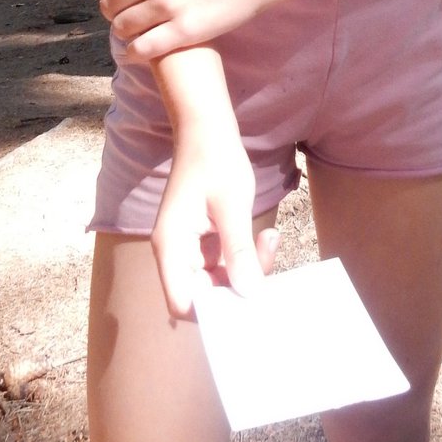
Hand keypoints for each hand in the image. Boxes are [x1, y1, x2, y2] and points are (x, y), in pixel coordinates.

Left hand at [89, 0, 284, 58]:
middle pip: (109, 4)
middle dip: (113, 9)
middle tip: (127, 10)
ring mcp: (168, 5)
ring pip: (122, 28)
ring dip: (124, 31)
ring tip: (136, 27)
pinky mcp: (184, 31)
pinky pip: (143, 48)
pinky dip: (136, 52)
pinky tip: (140, 48)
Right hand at [153, 117, 280, 319]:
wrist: (207, 129)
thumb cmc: (215, 160)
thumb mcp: (232, 206)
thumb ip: (238, 251)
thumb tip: (250, 293)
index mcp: (171, 247)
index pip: (183, 303)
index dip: (213, 312)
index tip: (247, 302)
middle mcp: (176, 253)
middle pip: (205, 295)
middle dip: (239, 287)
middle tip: (268, 258)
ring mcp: (190, 248)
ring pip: (219, 281)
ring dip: (247, 270)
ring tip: (270, 239)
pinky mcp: (204, 241)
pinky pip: (224, 264)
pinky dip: (245, 257)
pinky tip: (264, 237)